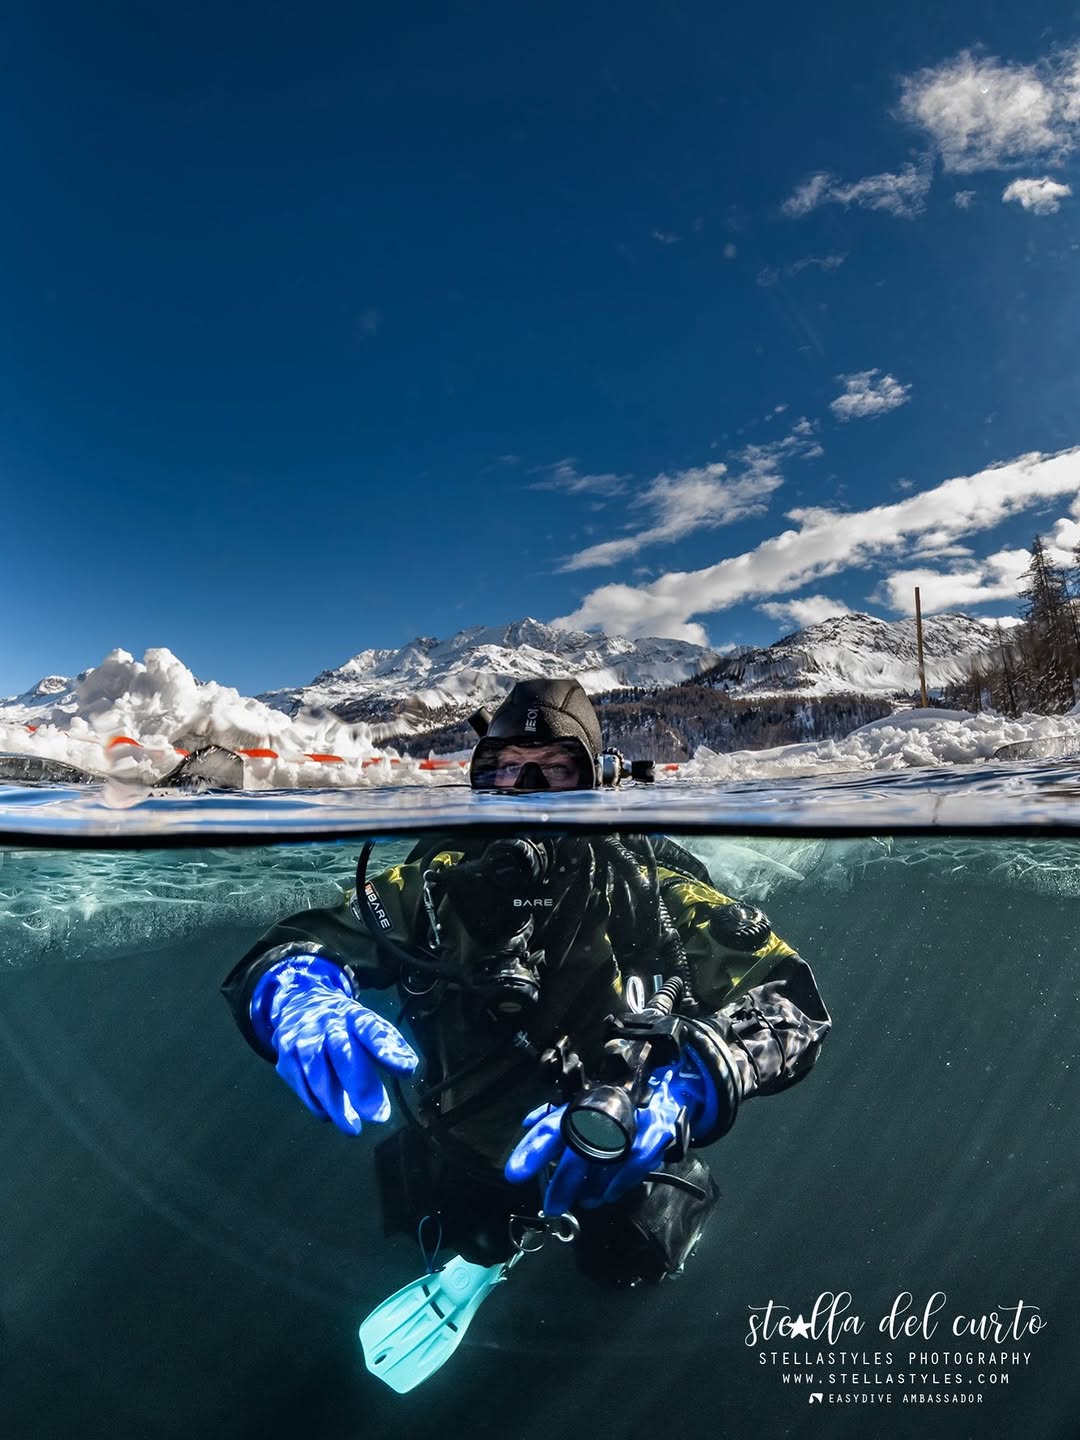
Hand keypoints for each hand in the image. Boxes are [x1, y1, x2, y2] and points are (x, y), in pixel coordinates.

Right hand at [251, 957, 417, 1134]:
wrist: (299, 1004)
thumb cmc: (343, 1025)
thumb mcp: (365, 1026)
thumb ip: (387, 1047)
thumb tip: (409, 1067)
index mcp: (353, 1015)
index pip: (371, 1029)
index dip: (388, 1049)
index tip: (407, 1069)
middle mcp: (327, 1024)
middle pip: (343, 1053)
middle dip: (360, 1085)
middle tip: (378, 1116)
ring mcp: (303, 1040)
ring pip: (318, 1074)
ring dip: (336, 1104)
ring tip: (353, 1128)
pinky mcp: (285, 1058)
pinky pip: (302, 1086)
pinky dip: (317, 1103)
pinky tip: (330, 1114)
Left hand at [504, 1067, 684, 1213]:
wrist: (667, 1091)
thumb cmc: (617, 1105)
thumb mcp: (586, 1110)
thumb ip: (556, 1121)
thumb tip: (528, 1123)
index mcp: (584, 1103)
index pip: (553, 1124)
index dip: (534, 1148)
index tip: (515, 1173)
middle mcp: (608, 1108)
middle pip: (580, 1147)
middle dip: (564, 1181)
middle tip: (553, 1205)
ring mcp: (634, 1120)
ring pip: (609, 1160)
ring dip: (593, 1186)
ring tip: (584, 1200)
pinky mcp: (657, 1132)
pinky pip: (636, 1163)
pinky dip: (620, 1182)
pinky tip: (608, 1193)